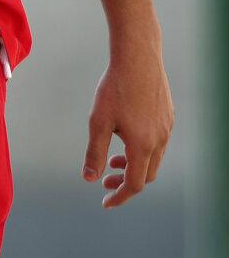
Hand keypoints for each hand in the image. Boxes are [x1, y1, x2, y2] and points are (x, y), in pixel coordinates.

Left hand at [82, 42, 173, 207]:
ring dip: (134, 163)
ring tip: (114, 157)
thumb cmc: (115, 87)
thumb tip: (89, 178)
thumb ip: (95, 152)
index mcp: (143, 145)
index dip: (120, 196)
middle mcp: (160, 139)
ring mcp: (166, 126)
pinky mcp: (167, 113)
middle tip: (106, 177)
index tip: (105, 201)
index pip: (134, 184)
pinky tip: (126, 134)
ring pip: (153, 157)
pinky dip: (142, 148)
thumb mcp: (99, 120)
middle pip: (146, 174)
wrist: (137, 55)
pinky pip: (158, 140)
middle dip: (126, 180)